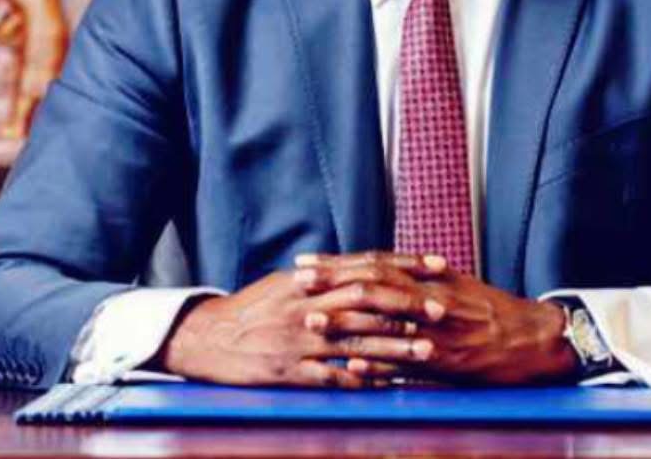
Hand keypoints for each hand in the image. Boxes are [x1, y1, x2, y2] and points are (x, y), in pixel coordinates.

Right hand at [156, 267, 437, 387]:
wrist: (209, 338)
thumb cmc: (253, 309)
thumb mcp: (287, 283)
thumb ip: (325, 276)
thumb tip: (362, 268)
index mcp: (311, 279)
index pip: (366, 266)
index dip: (403, 265)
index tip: (437, 266)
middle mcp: (309, 305)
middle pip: (367, 302)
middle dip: (407, 306)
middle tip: (441, 310)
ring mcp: (301, 340)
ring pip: (356, 341)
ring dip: (394, 347)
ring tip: (427, 351)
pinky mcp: (291, 372)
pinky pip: (333, 377)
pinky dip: (362, 380)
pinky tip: (388, 385)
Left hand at [295, 252, 578, 385]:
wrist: (536, 338)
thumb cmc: (495, 311)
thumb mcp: (459, 284)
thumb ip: (424, 277)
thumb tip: (392, 267)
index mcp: (431, 279)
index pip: (375, 265)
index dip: (338, 264)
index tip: (306, 262)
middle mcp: (432, 299)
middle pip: (374, 287)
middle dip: (333, 284)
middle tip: (297, 281)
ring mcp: (439, 333)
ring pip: (386, 324)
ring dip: (347, 324)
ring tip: (312, 322)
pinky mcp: (449, 364)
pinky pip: (409, 365)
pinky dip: (379, 366)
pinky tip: (352, 368)